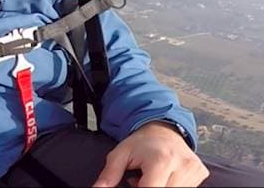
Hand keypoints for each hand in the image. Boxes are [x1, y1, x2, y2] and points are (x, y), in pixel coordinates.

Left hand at [93, 121, 208, 186]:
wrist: (163, 128)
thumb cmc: (141, 142)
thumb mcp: (120, 154)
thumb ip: (109, 175)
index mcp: (161, 160)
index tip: (132, 183)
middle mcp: (182, 166)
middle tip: (140, 180)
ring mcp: (194, 171)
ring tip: (151, 177)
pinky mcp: (201, 173)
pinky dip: (171, 186)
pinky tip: (163, 177)